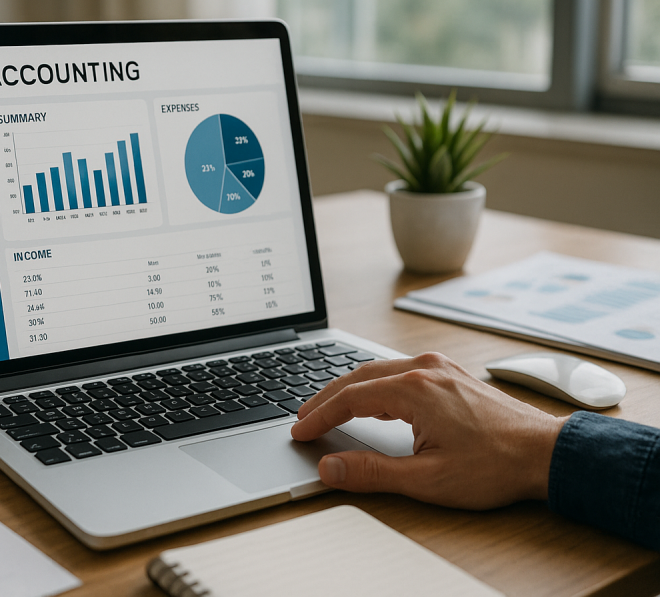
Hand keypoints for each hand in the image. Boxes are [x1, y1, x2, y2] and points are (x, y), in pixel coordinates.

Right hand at [291, 352, 566, 508]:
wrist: (546, 454)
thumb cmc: (495, 465)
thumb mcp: (426, 479)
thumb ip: (371, 472)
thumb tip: (330, 468)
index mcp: (413, 388)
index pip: (349, 398)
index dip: (319, 416)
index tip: (299, 431)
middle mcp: (423, 368)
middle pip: (358, 376)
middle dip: (326, 398)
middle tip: (303, 417)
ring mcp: (439, 368)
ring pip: (378, 371)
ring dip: (349, 389)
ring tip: (328, 408)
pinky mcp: (450, 374)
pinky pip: (399, 371)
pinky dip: (374, 385)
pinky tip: (370, 399)